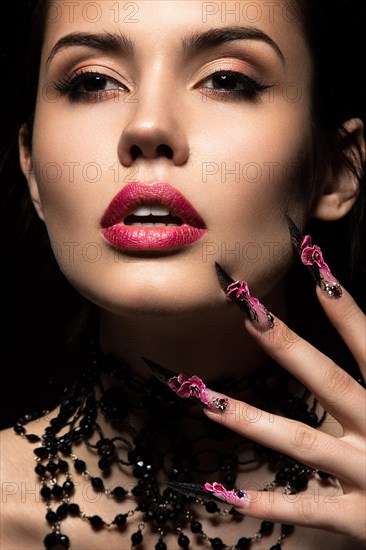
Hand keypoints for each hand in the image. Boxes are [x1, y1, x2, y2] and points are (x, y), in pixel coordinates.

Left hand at [204, 285, 365, 541]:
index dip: (345, 312)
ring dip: (253, 420)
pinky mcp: (360, 520)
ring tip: (208, 401)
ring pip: (303, 442)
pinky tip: (226, 493)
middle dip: (289, 348)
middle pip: (330, 383)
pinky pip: (307, 510)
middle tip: (250, 316)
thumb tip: (362, 339)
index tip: (317, 273)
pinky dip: (268, 504)